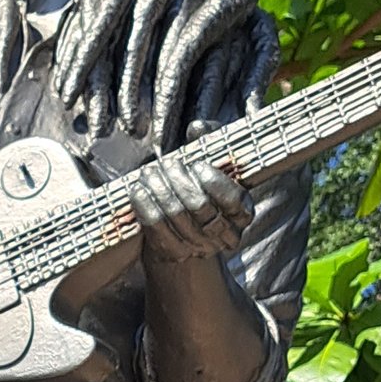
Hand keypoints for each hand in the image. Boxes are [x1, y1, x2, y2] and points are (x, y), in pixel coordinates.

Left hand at [135, 148, 251, 265]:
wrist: (184, 222)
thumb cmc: (202, 182)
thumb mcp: (212, 157)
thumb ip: (210, 139)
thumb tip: (197, 129)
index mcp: (243, 211)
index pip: (233, 200)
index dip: (213, 181)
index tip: (196, 164)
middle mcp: (225, 234)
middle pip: (200, 207)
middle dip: (180, 181)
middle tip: (167, 163)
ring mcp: (200, 246)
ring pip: (176, 216)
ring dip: (159, 189)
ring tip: (149, 172)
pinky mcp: (175, 252)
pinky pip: (156, 229)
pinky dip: (144, 206)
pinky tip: (137, 190)